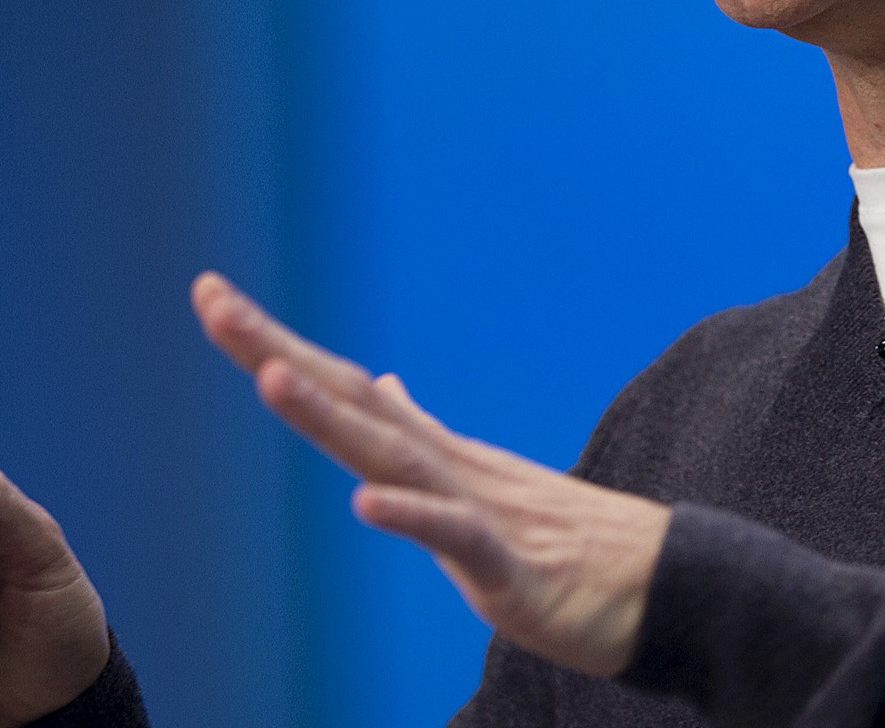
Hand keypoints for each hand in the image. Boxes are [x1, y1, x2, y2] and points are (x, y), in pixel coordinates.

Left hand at [191, 271, 672, 677]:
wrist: (673, 586)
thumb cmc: (570, 543)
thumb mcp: (478, 486)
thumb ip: (422, 435)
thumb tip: (380, 384)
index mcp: (432, 456)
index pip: (340, 390)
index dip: (274, 348)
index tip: (213, 297)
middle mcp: (448, 468)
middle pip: (350, 403)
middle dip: (276, 354)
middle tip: (211, 300)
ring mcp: (481, 512)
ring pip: (395, 458)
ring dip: (330, 418)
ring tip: (268, 379)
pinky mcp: (513, 570)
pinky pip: (456, 539)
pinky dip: (411, 517)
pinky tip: (364, 504)